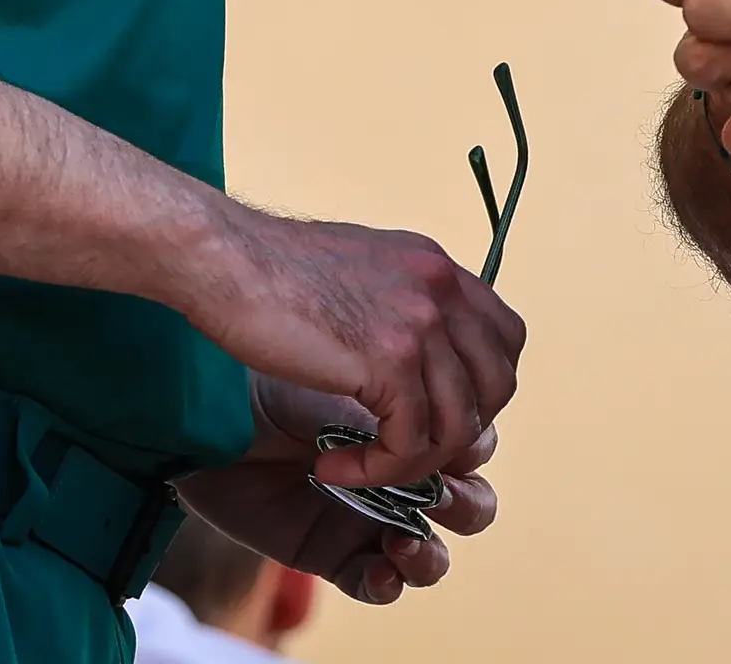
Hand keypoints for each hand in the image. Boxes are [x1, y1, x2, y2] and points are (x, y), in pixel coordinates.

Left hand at [175, 374, 497, 603]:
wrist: (219, 401)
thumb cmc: (285, 367)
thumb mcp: (363, 366)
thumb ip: (418, 382)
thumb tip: (472, 406)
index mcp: (414, 418)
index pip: (476, 441)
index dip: (472, 442)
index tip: (443, 427)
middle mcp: (398, 470)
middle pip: (471, 502)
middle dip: (465, 502)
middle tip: (434, 491)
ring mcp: (367, 515)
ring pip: (435, 552)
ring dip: (433, 550)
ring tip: (404, 536)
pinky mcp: (330, 552)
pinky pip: (379, 583)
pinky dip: (390, 579)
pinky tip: (382, 562)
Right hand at [177, 205, 521, 492]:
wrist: (224, 259)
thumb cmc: (269, 271)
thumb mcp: (360, 271)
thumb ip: (400, 304)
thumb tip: (419, 355)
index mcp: (437, 267)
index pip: (506, 339)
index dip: (479, 389)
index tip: (429, 411)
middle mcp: (441, 288)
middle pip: (496, 386)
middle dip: (456, 432)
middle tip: (399, 447)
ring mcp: (420, 321)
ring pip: (458, 426)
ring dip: (409, 464)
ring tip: (356, 467)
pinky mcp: (389, 360)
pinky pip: (409, 444)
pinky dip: (375, 470)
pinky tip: (330, 466)